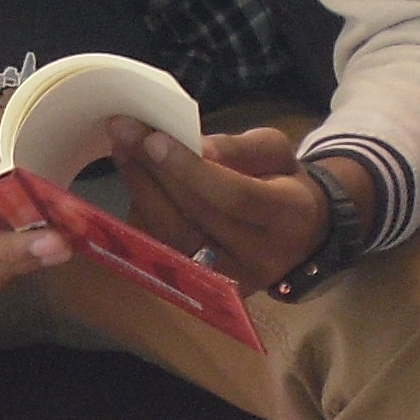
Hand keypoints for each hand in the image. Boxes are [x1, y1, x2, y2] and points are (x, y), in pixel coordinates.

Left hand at [107, 121, 332, 293]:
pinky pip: (162, 248)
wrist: (297, 239)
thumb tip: (193, 145)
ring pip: (171, 237)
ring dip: (140, 191)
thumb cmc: (283, 185)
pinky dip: (143, 212)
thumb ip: (238, 148)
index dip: (191, 169)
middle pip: (195, 216)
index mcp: (288, 217)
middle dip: (155, 171)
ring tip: (122, 150)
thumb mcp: (277, 153)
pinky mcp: (203, 287)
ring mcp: (226, 280)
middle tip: (123, 132)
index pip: (235, 196)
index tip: (154, 137)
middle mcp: (257, 258)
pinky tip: (133, 179)